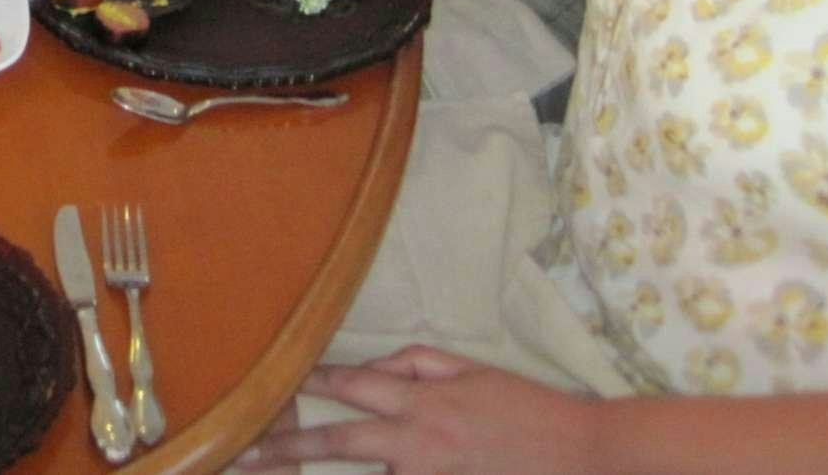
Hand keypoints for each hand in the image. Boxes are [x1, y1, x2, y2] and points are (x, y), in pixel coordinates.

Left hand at [239, 348, 600, 473]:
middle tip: (242, 454)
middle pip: (339, 442)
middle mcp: (418, 441)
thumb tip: (379, 366)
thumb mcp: (473, 371)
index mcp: (423, 400)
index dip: (309, 382)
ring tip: (269, 472)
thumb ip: (420, 364)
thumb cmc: (529, 409)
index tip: (269, 382)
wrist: (585, 455)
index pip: (352, 385)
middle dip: (286, 446)